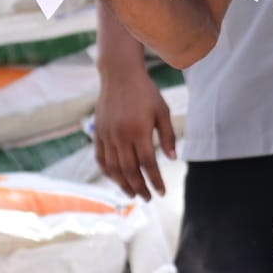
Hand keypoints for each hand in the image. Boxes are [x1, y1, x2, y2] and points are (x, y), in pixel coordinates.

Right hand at [93, 59, 176, 200]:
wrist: (120, 75)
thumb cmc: (145, 92)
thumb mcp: (162, 110)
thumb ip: (167, 136)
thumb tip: (173, 159)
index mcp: (139, 130)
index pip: (148, 164)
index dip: (155, 180)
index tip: (162, 192)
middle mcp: (121, 136)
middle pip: (130, 170)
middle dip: (140, 187)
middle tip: (148, 198)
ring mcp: (107, 135)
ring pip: (114, 168)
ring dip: (123, 184)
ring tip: (133, 194)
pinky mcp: (98, 133)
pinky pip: (101, 159)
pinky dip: (108, 172)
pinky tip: (116, 179)